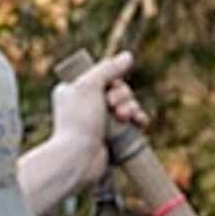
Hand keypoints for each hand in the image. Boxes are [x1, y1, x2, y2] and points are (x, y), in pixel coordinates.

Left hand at [45, 50, 141, 198]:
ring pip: (125, 106)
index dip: (113, 79)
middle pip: (116, 90)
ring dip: (131, 107)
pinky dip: (137, 120)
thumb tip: (128, 56)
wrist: (78, 159)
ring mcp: (98, 123)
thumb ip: (109, 68)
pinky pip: (130, 124)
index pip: (102, 76)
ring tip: (126, 117)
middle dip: (123, 95)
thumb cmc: (79, 121)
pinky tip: (141, 122)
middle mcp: (85, 105)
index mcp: (74, 90)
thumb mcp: (90, 85)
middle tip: (115, 106)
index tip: (111, 87)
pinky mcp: (110, 138)